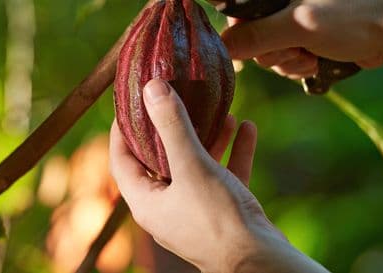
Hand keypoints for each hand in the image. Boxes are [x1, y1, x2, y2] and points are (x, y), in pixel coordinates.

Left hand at [110, 79, 328, 271]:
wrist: (261, 263)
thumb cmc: (218, 220)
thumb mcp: (192, 166)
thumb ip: (172, 126)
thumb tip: (151, 88)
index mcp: (146, 202)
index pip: (121, 159)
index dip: (122, 129)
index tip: (130, 101)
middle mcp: (166, 208)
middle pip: (161, 159)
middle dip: (172, 127)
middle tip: (175, 98)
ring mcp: (195, 212)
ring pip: (196, 166)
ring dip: (207, 138)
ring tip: (220, 110)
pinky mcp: (223, 213)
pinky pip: (223, 176)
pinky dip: (233, 153)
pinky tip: (246, 127)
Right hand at [220, 0, 382, 96]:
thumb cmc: (352, 17)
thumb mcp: (299, 25)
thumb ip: (256, 36)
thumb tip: (222, 47)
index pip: (234, 7)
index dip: (234, 28)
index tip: (242, 45)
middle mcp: (278, 2)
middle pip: (247, 35)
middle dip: (270, 51)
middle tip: (295, 48)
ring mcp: (290, 20)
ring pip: (265, 51)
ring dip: (286, 61)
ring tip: (310, 55)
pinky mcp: (302, 37)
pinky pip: (282, 58)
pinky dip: (296, 65)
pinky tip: (315, 60)